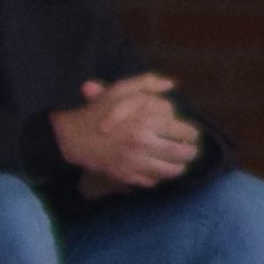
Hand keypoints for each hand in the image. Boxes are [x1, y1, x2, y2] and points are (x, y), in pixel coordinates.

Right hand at [52, 76, 199, 192]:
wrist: (71, 137)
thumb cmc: (96, 111)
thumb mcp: (120, 90)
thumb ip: (147, 83)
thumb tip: (172, 84)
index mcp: (147, 121)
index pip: (184, 131)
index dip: (192, 133)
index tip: (191, 134)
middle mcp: (145, 143)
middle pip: (182, 153)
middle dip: (190, 153)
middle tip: (189, 151)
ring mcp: (136, 162)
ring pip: (170, 170)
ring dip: (178, 168)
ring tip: (178, 164)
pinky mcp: (126, 175)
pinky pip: (151, 181)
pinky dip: (157, 178)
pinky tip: (157, 172)